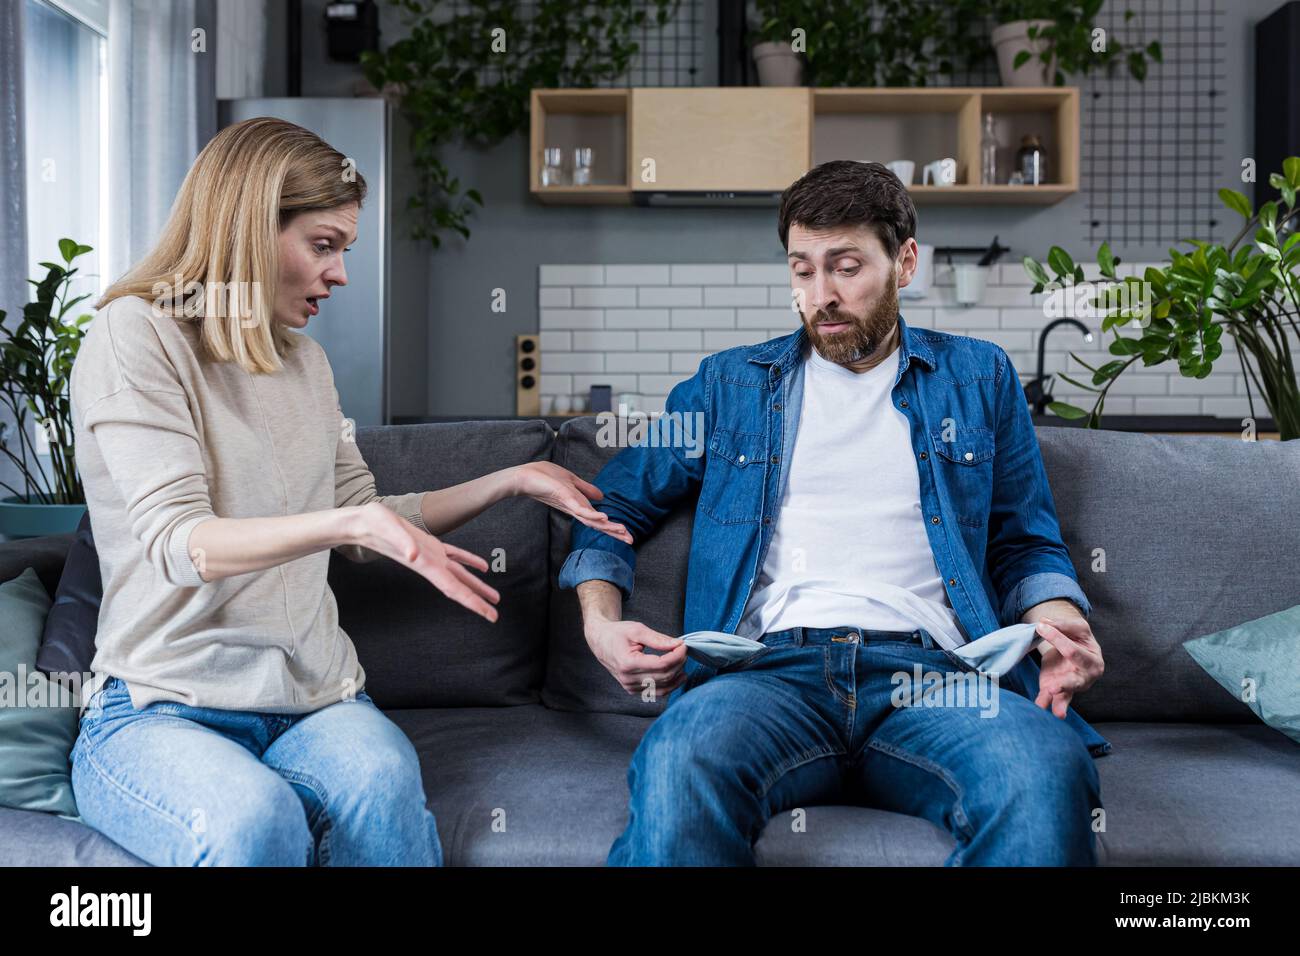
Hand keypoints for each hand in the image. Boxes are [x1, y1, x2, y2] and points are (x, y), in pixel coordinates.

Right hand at [354, 502, 499, 621]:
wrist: (362, 523)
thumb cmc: (374, 525)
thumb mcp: (388, 529)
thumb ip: (402, 542)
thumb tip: (413, 555)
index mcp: (426, 565)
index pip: (454, 589)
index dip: (473, 603)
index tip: (489, 615)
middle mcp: (431, 564)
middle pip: (459, 587)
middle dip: (478, 600)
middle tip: (495, 614)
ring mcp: (431, 556)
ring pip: (460, 574)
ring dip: (476, 585)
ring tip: (493, 596)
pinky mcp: (429, 545)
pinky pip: (454, 555)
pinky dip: (469, 560)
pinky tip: (480, 566)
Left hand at [507, 461, 632, 544]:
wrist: (524, 477)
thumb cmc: (544, 477)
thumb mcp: (571, 481)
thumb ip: (586, 489)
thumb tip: (602, 496)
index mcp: (578, 506)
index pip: (598, 519)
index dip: (612, 527)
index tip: (627, 534)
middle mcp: (575, 510)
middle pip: (598, 524)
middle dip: (614, 532)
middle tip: (631, 540)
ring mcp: (570, 506)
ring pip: (592, 520)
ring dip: (608, 526)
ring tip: (622, 532)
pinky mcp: (564, 500)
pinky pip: (580, 510)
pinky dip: (592, 514)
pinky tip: (604, 517)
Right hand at [586, 619, 686, 700]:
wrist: (601, 642)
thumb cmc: (617, 633)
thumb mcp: (637, 630)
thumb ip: (658, 639)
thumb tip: (678, 644)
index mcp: (628, 663)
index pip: (661, 665)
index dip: (677, 656)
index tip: (683, 645)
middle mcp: (628, 679)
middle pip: (664, 676)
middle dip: (679, 663)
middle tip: (683, 649)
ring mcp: (630, 687)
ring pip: (663, 687)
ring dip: (677, 675)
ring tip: (682, 660)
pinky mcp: (633, 690)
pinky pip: (657, 692)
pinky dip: (670, 684)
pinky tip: (678, 674)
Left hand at [1033, 616, 1103, 718]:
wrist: (1074, 651)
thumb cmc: (1078, 638)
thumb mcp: (1075, 628)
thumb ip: (1061, 625)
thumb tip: (1043, 623)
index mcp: (1093, 659)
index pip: (1072, 651)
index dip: (1056, 639)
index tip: (1040, 627)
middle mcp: (1086, 677)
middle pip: (1074, 680)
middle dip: (1063, 685)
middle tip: (1051, 688)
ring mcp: (1072, 687)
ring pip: (1066, 695)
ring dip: (1058, 703)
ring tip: (1056, 712)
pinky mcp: (1059, 692)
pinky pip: (1054, 700)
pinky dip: (1047, 704)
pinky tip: (1040, 707)